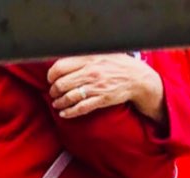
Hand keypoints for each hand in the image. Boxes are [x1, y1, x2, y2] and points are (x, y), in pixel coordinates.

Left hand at [46, 54, 160, 123]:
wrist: (137, 78)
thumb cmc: (118, 64)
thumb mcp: (102, 53)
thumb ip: (84, 55)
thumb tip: (66, 58)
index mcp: (88, 58)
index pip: (60, 67)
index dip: (51, 75)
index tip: (51, 79)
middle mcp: (90, 72)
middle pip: (61, 84)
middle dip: (53, 90)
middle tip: (53, 92)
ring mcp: (96, 87)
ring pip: (69, 97)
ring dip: (59, 103)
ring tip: (57, 103)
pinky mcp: (101, 99)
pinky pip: (80, 108)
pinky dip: (69, 112)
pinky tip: (64, 113)